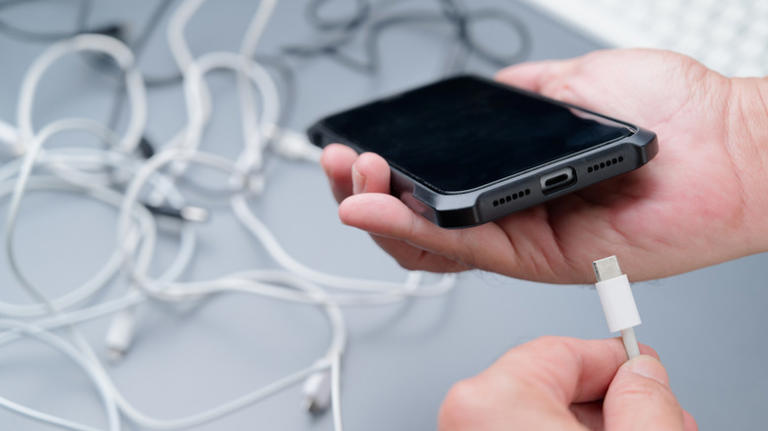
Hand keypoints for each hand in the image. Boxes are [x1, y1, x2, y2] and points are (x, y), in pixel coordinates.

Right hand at [321, 49, 767, 282]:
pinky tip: (376, 210)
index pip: (431, 184)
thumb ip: (519, 96)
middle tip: (340, 163)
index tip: (357, 144)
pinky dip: (412, 230)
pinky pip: (463, 250)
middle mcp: (510, 212)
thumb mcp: (574, 84)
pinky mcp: (538, 258)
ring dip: (376, 214)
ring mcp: (521, 238)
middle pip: (417, 219)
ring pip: (429, 243)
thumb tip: (479, 99)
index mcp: (512, 175)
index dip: (385, 171)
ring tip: (349, 181)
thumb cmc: (668, 112)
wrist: (727, 139)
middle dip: (364, 191)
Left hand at [438, 337, 696, 430]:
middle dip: (607, 397)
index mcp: (490, 402)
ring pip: (536, 413)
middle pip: (547, 383)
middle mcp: (465, 419)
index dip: (613, 359)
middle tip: (650, 412)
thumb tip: (643, 377)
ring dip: (588, 421)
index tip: (641, 367)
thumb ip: (644, 402)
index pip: (560, 349)